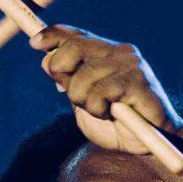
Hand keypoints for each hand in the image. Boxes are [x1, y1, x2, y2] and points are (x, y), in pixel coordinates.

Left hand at [30, 26, 182, 155]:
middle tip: (77, 97)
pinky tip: (113, 114)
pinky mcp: (138, 81)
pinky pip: (100, 93)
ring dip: (84, 102)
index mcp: (106, 54)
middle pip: (73, 48)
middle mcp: (119, 52)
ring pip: (82, 77)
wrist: (148, 145)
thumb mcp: (83, 104)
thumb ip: (68, 83)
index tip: (34, 44)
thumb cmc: (117, 125)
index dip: (53, 36)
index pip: (76, 36)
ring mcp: (130, 64)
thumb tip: (46, 61)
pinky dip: (98, 109)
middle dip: (62, 74)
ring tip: (102, 111)